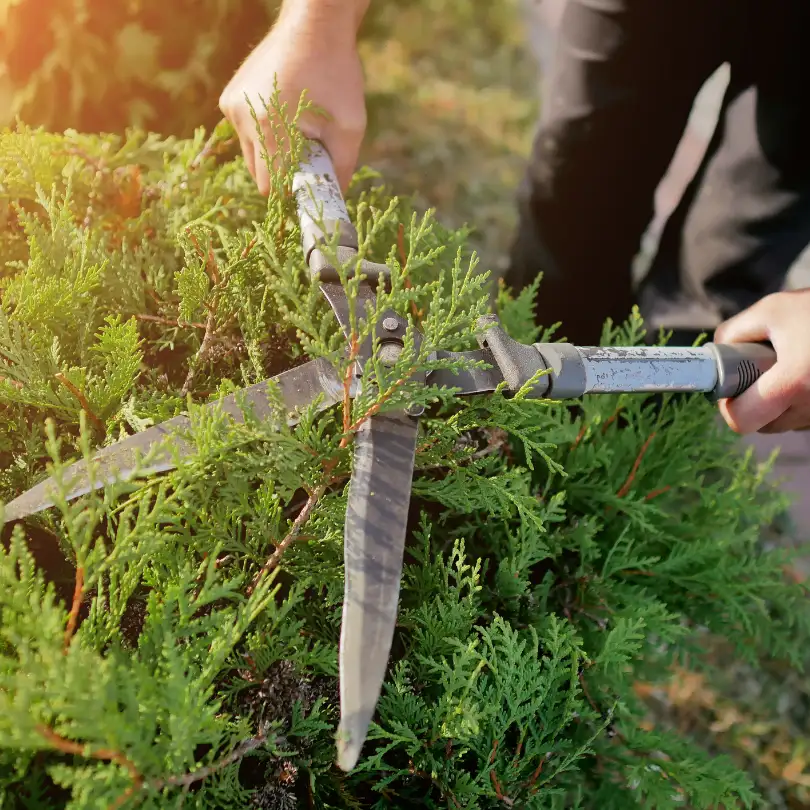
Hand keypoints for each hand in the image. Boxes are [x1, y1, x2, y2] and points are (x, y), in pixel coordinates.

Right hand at [219, 4, 366, 193]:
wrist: (314, 24)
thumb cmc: (336, 73)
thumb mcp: (350, 126)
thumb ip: (342, 169)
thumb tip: (335, 200)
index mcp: (268, 127)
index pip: (271, 186)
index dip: (291, 190)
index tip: (310, 181)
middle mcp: (243, 118)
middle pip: (259, 174)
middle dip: (283, 172)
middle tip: (309, 152)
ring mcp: (232, 107)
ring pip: (251, 154)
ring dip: (273, 154)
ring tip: (298, 128)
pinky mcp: (230, 98)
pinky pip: (246, 133)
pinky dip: (264, 134)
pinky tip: (284, 112)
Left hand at [715, 289, 809, 433]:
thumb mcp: (772, 310)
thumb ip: (734, 332)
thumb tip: (716, 355)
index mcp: (792, 383)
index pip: (741, 421)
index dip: (727, 406)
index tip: (729, 386)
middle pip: (761, 425)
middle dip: (752, 403)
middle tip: (757, 373)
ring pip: (785, 422)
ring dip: (777, 402)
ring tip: (789, 367)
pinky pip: (806, 416)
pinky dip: (799, 400)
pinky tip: (805, 373)